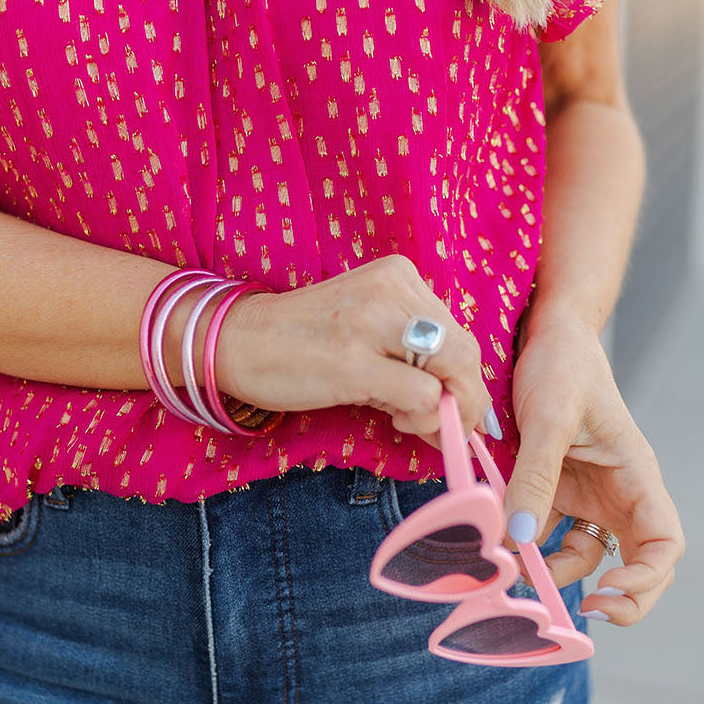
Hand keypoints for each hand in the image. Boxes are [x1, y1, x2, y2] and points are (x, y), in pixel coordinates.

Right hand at [211, 253, 493, 443]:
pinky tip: (394, 419)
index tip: (451, 409)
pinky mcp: (354, 363)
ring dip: (446, 410)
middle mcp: (391, 290)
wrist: (237, 340)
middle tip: (442, 427)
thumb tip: (458, 401)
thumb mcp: (366, 325)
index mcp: (398, 276)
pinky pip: (423, 395)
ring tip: (410, 420)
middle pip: (466, 351)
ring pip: (455, 370)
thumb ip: (411, 349)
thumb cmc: (303, 340)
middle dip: (465, 400)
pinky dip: (422, 417)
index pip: (459, 331)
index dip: (464, 379)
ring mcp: (372, 324)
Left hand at [502, 307, 685, 626]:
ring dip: (557, 570)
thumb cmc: (561, 367)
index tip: (611, 590)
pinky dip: (529, 545)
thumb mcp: (547, 418)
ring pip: (585, 555)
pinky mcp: (557, 491)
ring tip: (519, 570)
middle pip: (636, 562)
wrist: (543, 337)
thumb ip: (534, 477)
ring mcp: (588, 495)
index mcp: (636, 475)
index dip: (647, 577)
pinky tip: (503, 541)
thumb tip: (518, 538)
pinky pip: (549, 533)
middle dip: (618, 596)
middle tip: (584, 611)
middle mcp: (619, 493)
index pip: (664, 541)